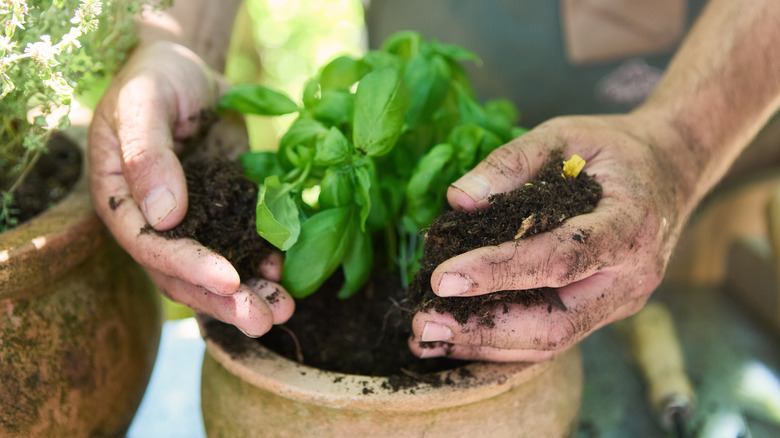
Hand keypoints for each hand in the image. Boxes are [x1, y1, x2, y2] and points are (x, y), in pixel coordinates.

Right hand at [89, 41, 293, 335]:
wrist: (187, 71)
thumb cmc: (155, 79)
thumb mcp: (143, 104)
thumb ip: (148, 155)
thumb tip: (164, 215)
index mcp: (122, 202)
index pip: (150, 247)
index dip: (189, 266)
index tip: (229, 279)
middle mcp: (154, 223)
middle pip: (184, 274)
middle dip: (225, 300)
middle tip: (264, 319)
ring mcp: (193, 221)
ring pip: (217, 270)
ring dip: (251, 294)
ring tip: (284, 312)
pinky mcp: (225, 211)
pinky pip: (244, 245)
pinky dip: (265, 262)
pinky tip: (288, 274)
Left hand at [409, 114, 694, 360]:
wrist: (673, 168)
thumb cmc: (614, 148)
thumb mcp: (564, 134)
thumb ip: (511, 162)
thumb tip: (457, 200)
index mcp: (630, 225)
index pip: (561, 258)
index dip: (500, 272)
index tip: (443, 277)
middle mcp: (631, 277)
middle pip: (556, 323)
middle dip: (484, 328)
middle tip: (423, 322)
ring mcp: (621, 302)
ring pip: (552, 342)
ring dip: (485, 345)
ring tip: (427, 336)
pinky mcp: (604, 311)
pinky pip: (553, 336)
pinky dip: (502, 342)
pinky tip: (458, 337)